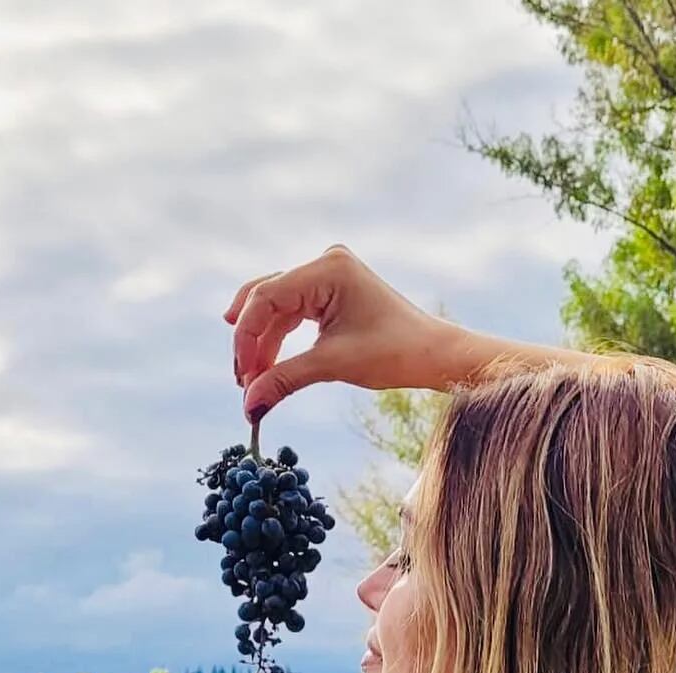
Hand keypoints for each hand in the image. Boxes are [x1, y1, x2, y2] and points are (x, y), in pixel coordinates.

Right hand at [227, 245, 475, 421]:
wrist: (433, 354)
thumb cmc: (394, 354)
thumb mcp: (333, 365)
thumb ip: (285, 380)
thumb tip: (248, 405)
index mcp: (327, 269)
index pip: (266, 297)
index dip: (247, 338)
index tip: (242, 377)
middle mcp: (323, 263)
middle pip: (266, 298)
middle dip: (251, 342)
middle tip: (242, 381)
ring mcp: (326, 275)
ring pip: (276, 308)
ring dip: (263, 344)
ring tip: (253, 382)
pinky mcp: (329, 291)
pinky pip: (292, 313)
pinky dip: (279, 340)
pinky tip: (267, 367)